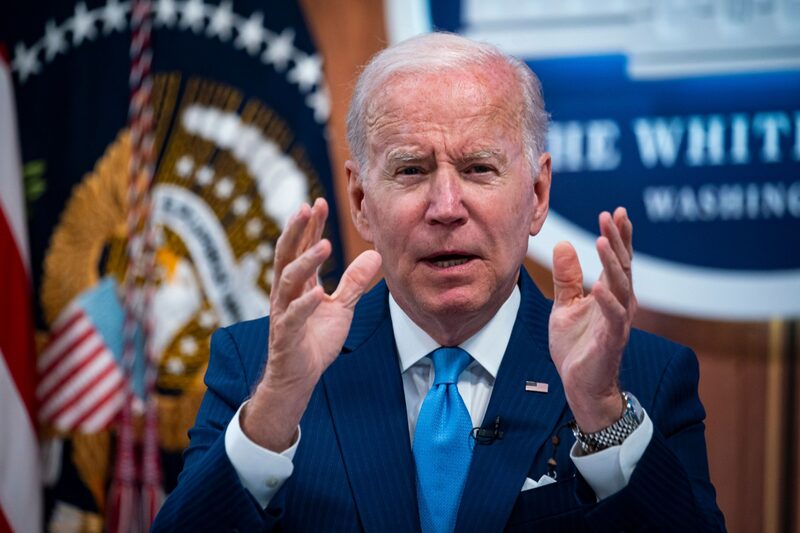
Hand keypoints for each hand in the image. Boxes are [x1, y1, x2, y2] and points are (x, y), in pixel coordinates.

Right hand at [243, 198, 381, 450]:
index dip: (310, 226)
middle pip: (287, 254)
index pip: (302, 247)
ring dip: (306, 261)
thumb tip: (374, 254)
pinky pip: (294, 316)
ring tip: (324, 245)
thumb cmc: (315, 339)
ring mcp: (284, 312)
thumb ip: (354, 282)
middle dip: (297, 230)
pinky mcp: (286, 334)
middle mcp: (286, 292)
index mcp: (298, 283)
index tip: (319, 202)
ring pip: (288, 280)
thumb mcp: (341, 307)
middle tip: (308, 207)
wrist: (299, 377)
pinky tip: (318, 292)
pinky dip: (305, 303)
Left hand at [549, 207, 636, 432]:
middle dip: (617, 239)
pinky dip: (608, 301)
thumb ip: (566, 277)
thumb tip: (565, 243)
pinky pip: (613, 317)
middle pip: (621, 265)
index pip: (616, 258)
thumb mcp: (564, 306)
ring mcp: (618, 321)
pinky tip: (600, 285)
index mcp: (609, 293)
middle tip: (610, 215)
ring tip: (603, 240)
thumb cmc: (577, 346)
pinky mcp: (611, 340)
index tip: (614, 211)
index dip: (617, 235)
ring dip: (612, 262)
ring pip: (620, 286)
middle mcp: (619, 303)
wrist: (579, 385)